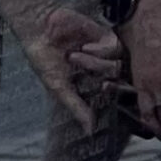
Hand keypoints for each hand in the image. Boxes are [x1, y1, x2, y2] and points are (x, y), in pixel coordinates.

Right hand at [15, 0, 113, 133]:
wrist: (40, 28)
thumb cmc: (45, 58)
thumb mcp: (59, 88)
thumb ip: (77, 108)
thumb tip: (90, 132)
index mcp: (91, 85)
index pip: (111, 98)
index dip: (108, 96)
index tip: (98, 90)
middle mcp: (101, 70)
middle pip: (120, 83)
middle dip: (107, 83)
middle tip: (93, 78)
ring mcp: (105, 54)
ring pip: (117, 67)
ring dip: (95, 64)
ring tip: (74, 56)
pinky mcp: (106, 37)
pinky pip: (116, 49)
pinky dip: (100, 50)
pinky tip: (85, 46)